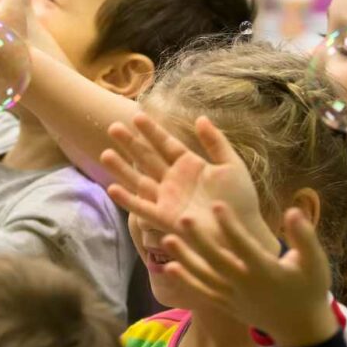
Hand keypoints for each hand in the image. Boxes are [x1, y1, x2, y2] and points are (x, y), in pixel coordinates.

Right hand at [100, 114, 269, 244]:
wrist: (242, 230)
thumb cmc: (240, 200)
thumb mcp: (231, 165)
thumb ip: (216, 142)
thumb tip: (200, 118)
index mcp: (189, 165)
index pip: (166, 144)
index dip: (151, 131)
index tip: (137, 115)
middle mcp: (174, 180)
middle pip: (147, 158)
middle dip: (130, 144)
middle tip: (113, 127)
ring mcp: (167, 199)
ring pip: (139, 180)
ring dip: (122, 169)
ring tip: (105, 154)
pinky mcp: (165, 218)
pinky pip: (142, 208)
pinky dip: (127, 200)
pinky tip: (112, 189)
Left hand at [162, 206, 337, 346]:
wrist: (300, 327)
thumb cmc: (309, 289)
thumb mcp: (315, 263)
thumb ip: (304, 237)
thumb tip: (293, 211)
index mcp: (266, 271)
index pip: (244, 246)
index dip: (230, 226)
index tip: (217, 205)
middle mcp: (246, 284)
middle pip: (218, 261)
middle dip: (199, 240)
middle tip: (183, 219)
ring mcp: (234, 297)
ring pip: (205, 277)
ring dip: (185, 259)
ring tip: (166, 240)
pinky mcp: (227, 305)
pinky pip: (203, 293)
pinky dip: (186, 282)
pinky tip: (169, 267)